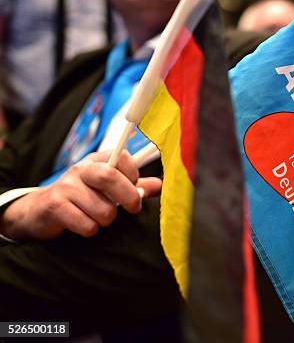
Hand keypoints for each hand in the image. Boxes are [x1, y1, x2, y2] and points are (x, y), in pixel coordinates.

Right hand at [0, 151, 161, 239]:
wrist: (40, 211)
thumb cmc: (82, 198)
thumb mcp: (108, 188)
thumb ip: (134, 186)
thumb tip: (159, 185)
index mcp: (97, 161)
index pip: (122, 157)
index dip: (134, 175)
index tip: (136, 189)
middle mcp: (80, 169)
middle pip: (110, 177)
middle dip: (129, 197)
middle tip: (133, 209)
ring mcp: (65, 187)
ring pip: (103, 209)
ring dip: (107, 220)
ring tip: (98, 218)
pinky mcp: (55, 206)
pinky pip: (87, 225)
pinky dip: (91, 230)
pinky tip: (83, 225)